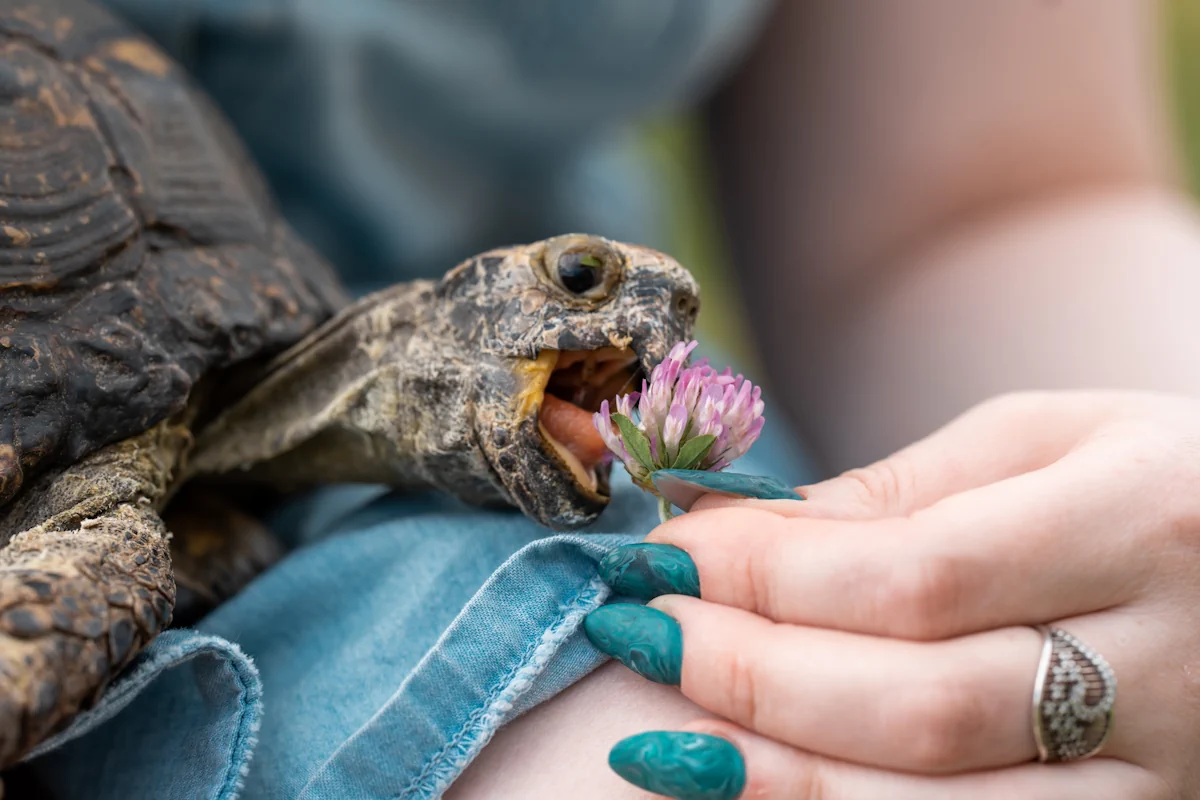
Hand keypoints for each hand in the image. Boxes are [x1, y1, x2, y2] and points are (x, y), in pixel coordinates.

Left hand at [583, 391, 1199, 798]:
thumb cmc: (1154, 478)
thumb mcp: (1049, 438)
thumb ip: (901, 492)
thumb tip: (739, 531)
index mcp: (1141, 524)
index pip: (917, 573)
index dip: (769, 575)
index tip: (663, 555)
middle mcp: (1169, 664)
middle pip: (920, 703)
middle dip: (750, 674)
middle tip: (639, 631)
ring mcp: (1166, 775)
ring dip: (781, 778)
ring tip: (663, 742)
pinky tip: (760, 791)